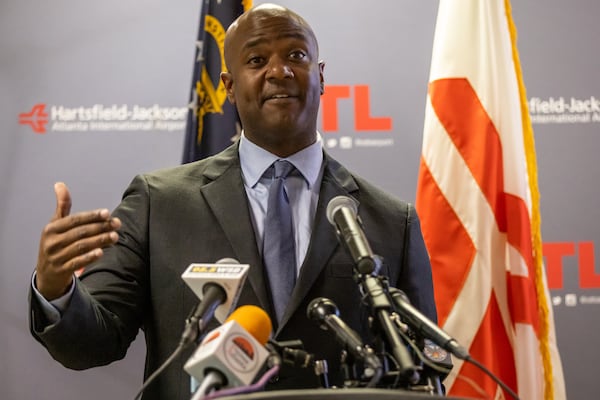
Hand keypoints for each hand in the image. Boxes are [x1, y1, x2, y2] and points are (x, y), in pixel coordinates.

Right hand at [35, 182, 120, 299]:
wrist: (46, 274)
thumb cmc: (55, 244)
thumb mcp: (56, 225)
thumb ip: (62, 206)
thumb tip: (60, 184)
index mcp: (51, 229)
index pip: (74, 220)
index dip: (91, 216)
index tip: (107, 213)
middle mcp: (52, 242)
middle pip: (80, 232)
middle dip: (100, 227)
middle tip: (117, 224)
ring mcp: (56, 257)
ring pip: (81, 246)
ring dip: (99, 241)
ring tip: (115, 236)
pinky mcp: (61, 270)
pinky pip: (77, 263)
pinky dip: (89, 257)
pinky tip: (102, 252)